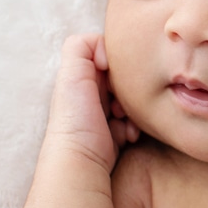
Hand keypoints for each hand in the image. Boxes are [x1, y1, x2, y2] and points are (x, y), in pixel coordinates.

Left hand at [44, 34, 138, 171]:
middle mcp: (89, 96)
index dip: (115, 65)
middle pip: (122, 80)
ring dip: (134, 110)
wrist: (80, 161)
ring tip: (124, 121)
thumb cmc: (75, 118)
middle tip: (120, 104)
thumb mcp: (71, 74)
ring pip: (132, 101)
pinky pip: (135, 123)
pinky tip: (129, 136)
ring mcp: (102, 116)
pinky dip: (135, 127)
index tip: (112, 77)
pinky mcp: (114, 134)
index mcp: (77, 79)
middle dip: (128, 89)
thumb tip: (106, 48)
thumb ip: (82, 46)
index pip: (107, 58)